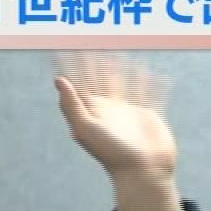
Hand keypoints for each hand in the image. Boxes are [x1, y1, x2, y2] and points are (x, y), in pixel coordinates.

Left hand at [53, 52, 182, 210]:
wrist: (143, 171)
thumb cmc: (112, 153)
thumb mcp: (86, 128)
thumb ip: (72, 105)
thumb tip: (58, 80)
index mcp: (91, 110)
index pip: (79, 81)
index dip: (72, 64)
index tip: (64, 46)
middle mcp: (108, 108)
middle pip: (99, 77)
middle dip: (93, 60)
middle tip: (90, 40)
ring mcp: (128, 111)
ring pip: (123, 82)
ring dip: (120, 68)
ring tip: (117, 51)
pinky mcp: (148, 115)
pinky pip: (150, 94)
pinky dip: (151, 83)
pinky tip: (152, 73)